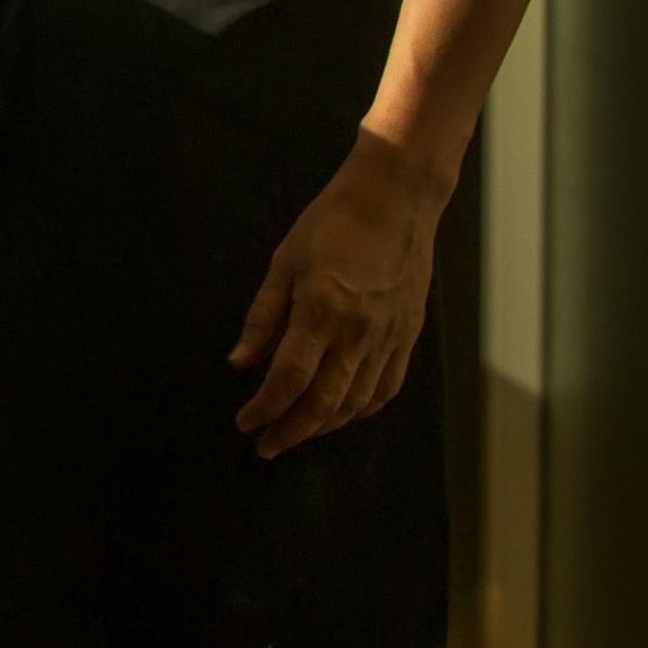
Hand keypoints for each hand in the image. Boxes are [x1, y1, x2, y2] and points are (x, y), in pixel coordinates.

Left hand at [230, 131, 445, 458]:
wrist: (397, 200)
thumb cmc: (332, 223)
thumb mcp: (283, 262)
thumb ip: (263, 318)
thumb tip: (239, 364)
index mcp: (322, 311)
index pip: (289, 379)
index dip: (264, 408)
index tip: (244, 423)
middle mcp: (359, 333)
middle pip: (323, 402)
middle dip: (291, 431)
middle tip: (265, 447)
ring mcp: (389, 338)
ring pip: (356, 402)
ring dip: (324, 426)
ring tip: (296, 433)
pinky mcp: (408, 336)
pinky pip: (386, 388)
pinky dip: (361, 409)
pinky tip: (342, 414)